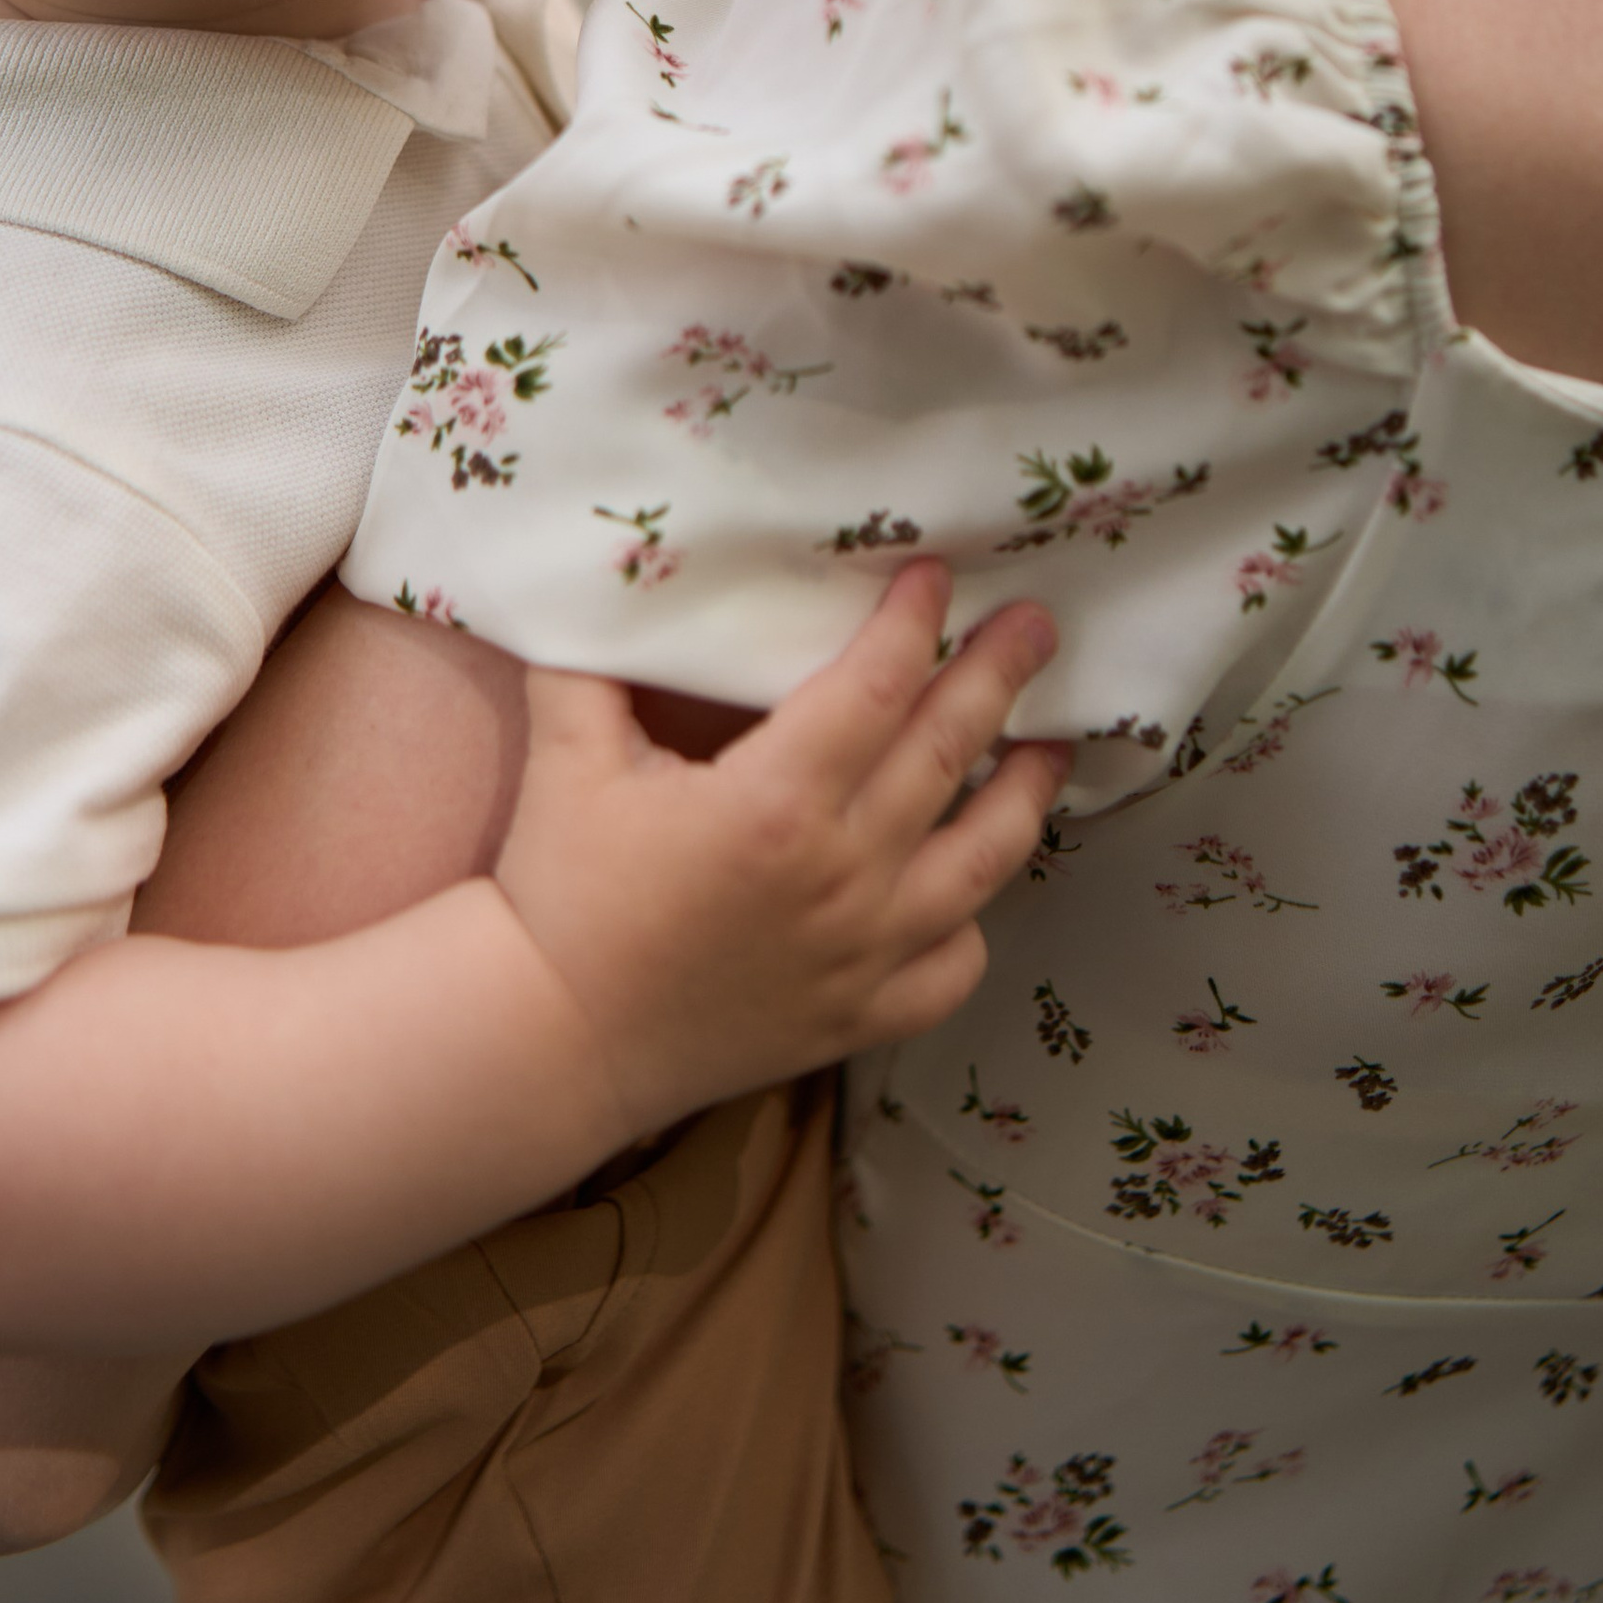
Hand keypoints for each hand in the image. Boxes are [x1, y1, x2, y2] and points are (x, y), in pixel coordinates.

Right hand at [492, 562, 1064, 1140]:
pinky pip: (955, 964)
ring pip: (982, 861)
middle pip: (947, 753)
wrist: (551, 1041)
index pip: (877, 687)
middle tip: (1037, 626)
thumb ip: (600, 651)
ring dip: (1025, 792)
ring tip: (1050, 744)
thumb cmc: (561, 887)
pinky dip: (974, 918)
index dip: (915, 623)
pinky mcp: (861, 1018)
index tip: (936, 575)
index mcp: (775, 802)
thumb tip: (624, 561)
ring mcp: (863, 955)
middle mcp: (841, 876)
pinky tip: (974, 878)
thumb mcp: (569, 751)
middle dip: (998, 676)